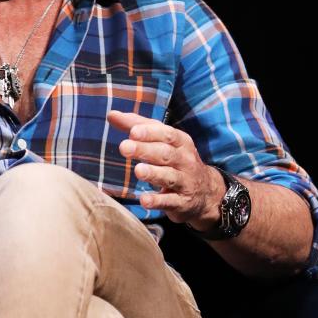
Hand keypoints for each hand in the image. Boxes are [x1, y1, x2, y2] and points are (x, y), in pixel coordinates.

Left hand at [108, 109, 223, 228]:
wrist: (205, 192)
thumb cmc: (176, 160)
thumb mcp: (162, 141)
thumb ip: (137, 126)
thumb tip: (112, 115)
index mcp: (181, 142)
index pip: (167, 134)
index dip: (150, 132)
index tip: (133, 131)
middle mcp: (185, 160)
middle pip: (166, 154)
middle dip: (145, 150)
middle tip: (124, 147)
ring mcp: (185, 182)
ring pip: (169, 176)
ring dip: (153, 173)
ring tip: (138, 170)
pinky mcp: (181, 202)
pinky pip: (170, 201)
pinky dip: (157, 201)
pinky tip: (144, 200)